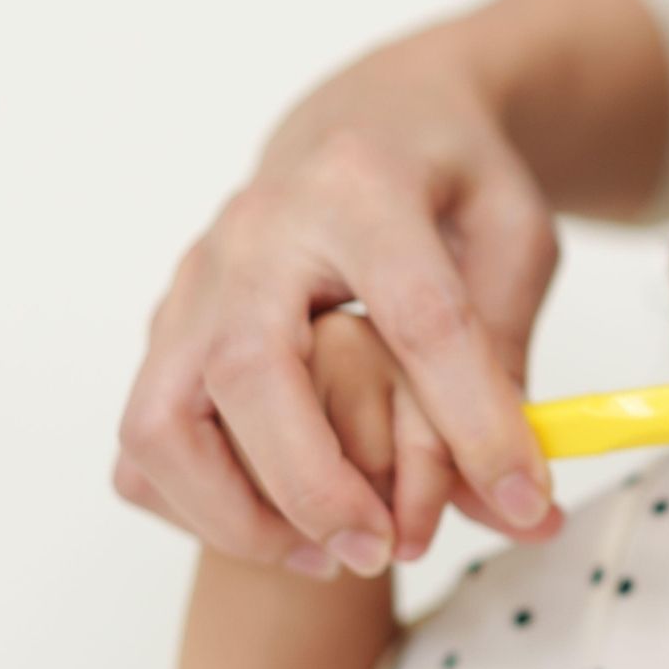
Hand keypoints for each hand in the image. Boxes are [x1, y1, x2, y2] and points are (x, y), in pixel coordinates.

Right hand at [115, 24, 562, 575]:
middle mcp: (257, 229)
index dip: (472, 420)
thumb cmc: (450, 177)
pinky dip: (192, 501)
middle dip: (314, 482)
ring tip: (327, 554)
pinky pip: (143, 436)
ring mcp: (196, 277)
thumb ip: (511, 355)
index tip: (525, 495)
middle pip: (251, 369)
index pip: (416, 317)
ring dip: (234, 509)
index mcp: (363, 188)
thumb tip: (517, 497)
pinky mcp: (169, 321)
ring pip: (163, 416)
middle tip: (383, 550)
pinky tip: (275, 525)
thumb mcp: (515, 236)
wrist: (367, 114)